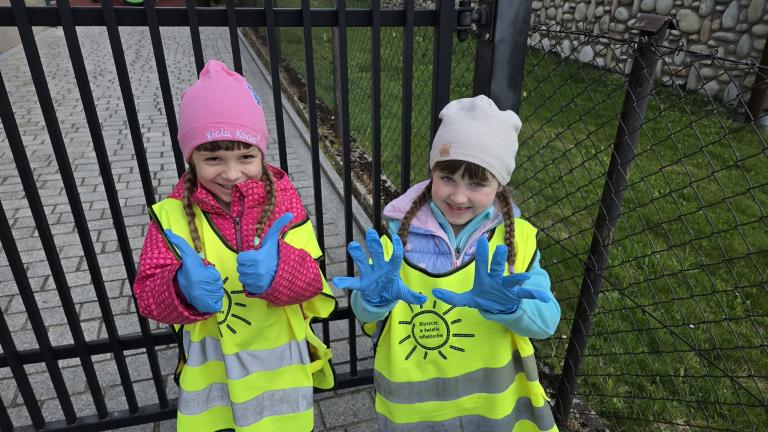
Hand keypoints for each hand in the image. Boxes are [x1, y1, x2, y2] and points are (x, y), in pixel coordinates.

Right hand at [165, 229, 223, 313]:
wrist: (181, 292)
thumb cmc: (188, 272)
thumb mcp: (186, 256)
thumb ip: (179, 243)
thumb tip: (167, 230)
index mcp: (198, 277)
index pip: (214, 275)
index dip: (210, 273)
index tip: (200, 274)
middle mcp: (202, 289)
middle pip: (218, 283)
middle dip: (212, 281)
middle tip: (202, 282)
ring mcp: (206, 300)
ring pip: (218, 292)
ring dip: (213, 290)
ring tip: (203, 290)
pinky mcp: (210, 308)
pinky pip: (218, 303)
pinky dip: (214, 301)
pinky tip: (206, 299)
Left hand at [237, 212, 292, 294]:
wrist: (284, 271)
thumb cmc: (275, 254)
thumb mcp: (273, 239)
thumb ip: (278, 225)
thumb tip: (290, 213)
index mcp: (257, 258)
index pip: (240, 258)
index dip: (247, 256)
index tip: (256, 255)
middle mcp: (256, 271)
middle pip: (240, 267)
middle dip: (247, 264)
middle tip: (257, 263)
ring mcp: (256, 281)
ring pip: (242, 276)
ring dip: (248, 273)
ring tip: (258, 270)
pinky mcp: (257, 289)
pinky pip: (246, 285)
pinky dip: (251, 282)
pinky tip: (259, 278)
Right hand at [332, 228, 426, 306]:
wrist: (380, 298)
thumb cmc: (391, 289)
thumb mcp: (401, 293)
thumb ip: (411, 296)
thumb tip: (423, 300)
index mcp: (391, 268)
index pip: (395, 256)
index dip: (396, 247)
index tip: (395, 237)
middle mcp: (379, 268)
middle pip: (377, 254)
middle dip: (374, 244)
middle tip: (371, 232)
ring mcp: (369, 274)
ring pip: (363, 263)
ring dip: (358, 254)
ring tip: (352, 245)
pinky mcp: (362, 284)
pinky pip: (352, 282)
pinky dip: (345, 282)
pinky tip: (337, 281)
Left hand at [432, 237, 549, 313]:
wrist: (500, 306)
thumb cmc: (484, 298)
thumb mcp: (468, 299)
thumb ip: (452, 297)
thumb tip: (433, 294)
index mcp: (484, 277)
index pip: (481, 263)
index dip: (482, 253)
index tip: (482, 241)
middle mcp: (497, 278)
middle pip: (497, 267)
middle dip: (498, 259)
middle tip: (501, 249)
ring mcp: (507, 286)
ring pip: (512, 279)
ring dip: (518, 277)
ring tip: (523, 276)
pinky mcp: (516, 295)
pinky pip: (527, 295)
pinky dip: (536, 295)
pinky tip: (545, 297)